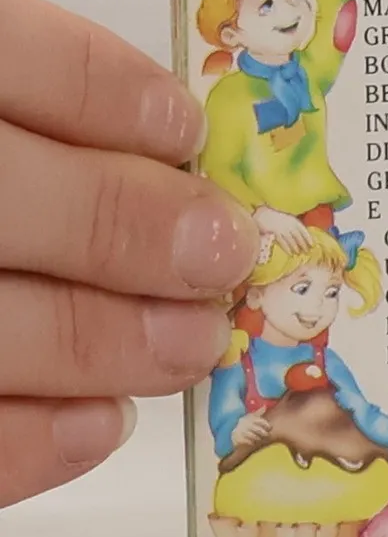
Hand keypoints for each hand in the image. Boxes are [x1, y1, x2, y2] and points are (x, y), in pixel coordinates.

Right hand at [0, 0, 258, 509]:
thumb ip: (0, 97)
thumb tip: (150, 155)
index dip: (104, 93)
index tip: (181, 132)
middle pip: (2, 198)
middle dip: (128, 231)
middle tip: (218, 256)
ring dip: (98, 342)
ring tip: (184, 346)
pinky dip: (19, 443)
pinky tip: (95, 425)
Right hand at [231, 412, 274, 452]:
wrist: (230, 428)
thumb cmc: (244, 422)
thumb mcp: (250, 416)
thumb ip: (258, 412)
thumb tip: (265, 406)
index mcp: (250, 418)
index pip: (260, 421)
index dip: (267, 425)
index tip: (270, 428)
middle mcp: (246, 424)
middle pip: (258, 430)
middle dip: (264, 433)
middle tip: (267, 435)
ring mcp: (242, 431)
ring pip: (253, 436)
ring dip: (258, 438)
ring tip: (260, 439)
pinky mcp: (238, 437)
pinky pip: (246, 441)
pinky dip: (251, 442)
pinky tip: (253, 442)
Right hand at [254, 207, 314, 256]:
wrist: (263, 214)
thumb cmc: (276, 217)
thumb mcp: (288, 219)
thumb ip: (294, 226)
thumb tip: (302, 236)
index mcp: (294, 221)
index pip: (304, 230)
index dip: (309, 238)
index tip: (313, 244)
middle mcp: (290, 224)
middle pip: (299, 236)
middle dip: (303, 244)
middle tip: (307, 251)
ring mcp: (283, 228)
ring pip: (291, 240)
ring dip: (296, 247)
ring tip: (298, 253)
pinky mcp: (275, 232)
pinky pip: (283, 242)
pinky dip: (287, 248)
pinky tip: (290, 253)